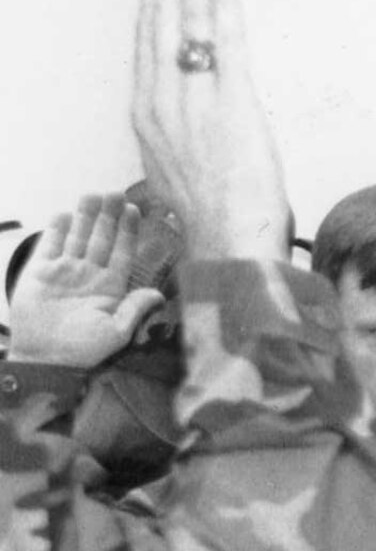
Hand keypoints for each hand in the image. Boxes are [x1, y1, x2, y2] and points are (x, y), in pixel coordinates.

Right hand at [4, 199, 166, 365]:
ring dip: (85, 216)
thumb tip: (160, 294)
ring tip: (94, 194)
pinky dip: (55, 230)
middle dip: (109, 216)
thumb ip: (136, 309)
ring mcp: (64, 271)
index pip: (123, 252)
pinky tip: (64, 214)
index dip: (129, 231)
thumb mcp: (116, 331)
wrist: (45, 358)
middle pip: (101, 238)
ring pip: (77, 237)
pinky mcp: (40, 272)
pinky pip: (49, 246)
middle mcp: (89, 275)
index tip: (135, 210)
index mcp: (111, 287)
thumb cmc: (83, 349)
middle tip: (116, 192)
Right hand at [130, 0, 288, 262]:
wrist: (227, 240)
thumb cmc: (210, 213)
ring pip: (189, 20)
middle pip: (163, 17)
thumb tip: (189, 111)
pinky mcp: (232, 103)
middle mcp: (164, 98)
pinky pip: (225, 41)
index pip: (147, 36)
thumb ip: (178, 128)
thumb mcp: (175, 164)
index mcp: (148, 111)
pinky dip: (222, 4)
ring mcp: (196, 99)